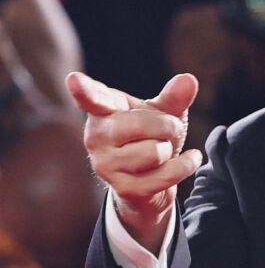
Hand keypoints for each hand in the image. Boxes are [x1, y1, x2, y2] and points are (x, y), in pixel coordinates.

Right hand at [65, 71, 201, 253]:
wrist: (151, 178)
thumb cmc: (151, 135)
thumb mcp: (164, 112)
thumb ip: (174, 96)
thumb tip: (188, 80)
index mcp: (104, 110)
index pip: (93, 98)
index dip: (83, 90)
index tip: (74, 79)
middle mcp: (96, 137)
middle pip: (141, 124)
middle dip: (168, 126)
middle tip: (166, 131)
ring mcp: (105, 165)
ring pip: (155, 151)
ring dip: (171, 149)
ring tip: (162, 150)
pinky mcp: (123, 188)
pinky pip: (166, 174)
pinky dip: (185, 165)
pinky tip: (187, 160)